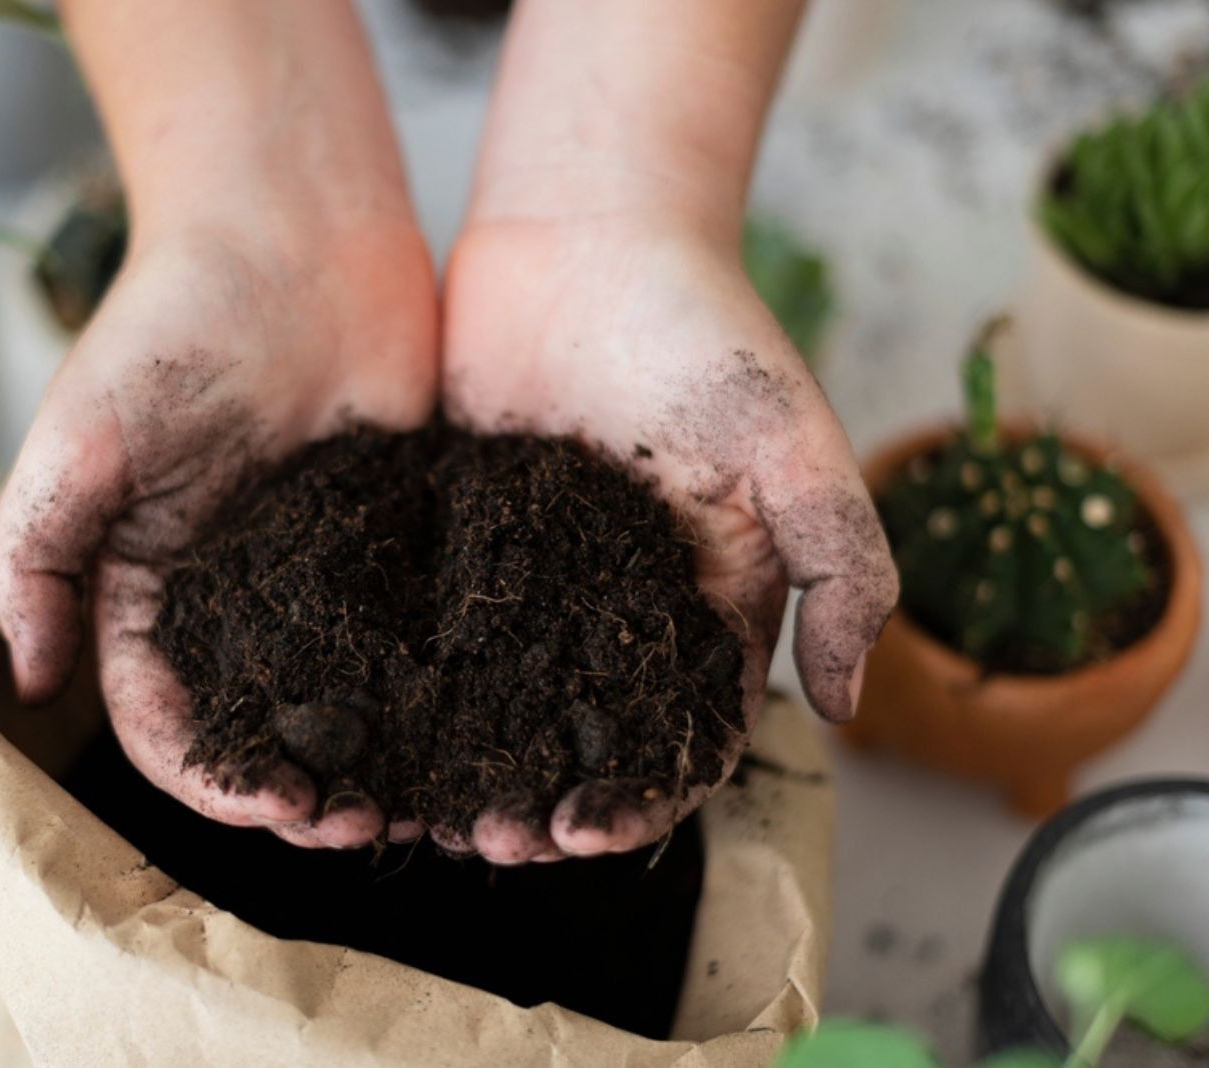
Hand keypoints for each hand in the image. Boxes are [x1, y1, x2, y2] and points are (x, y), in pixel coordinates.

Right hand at [0, 213, 436, 848]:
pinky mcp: (392, 544)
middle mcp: (229, 599)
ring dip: (374, 760)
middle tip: (363, 824)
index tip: (278, 804)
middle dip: (302, 790)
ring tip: (426, 801)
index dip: (212, 779)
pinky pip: (410, 634)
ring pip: (341, 700)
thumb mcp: (78, 432)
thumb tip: (25, 679)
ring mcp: (315, 576)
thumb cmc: (171, 321)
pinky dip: (435, 690)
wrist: (293, 233)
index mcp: (146, 589)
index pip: (165, 722)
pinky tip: (475, 725)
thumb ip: (39, 550)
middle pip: (257, 732)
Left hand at [441, 212, 897, 861]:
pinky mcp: (460, 537)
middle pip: (580, 739)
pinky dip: (409, 688)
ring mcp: (533, 577)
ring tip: (422, 810)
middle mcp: (618, 605)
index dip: (639, 800)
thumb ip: (841, 563)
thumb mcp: (791, 440)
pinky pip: (433, 630)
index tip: (581, 834)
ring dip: (468, 766)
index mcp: (705, 600)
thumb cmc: (700, 325)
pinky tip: (370, 728)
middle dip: (539, 803)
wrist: (583, 229)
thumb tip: (856, 702)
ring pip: (499, 703)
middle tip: (486, 842)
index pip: (680, 736)